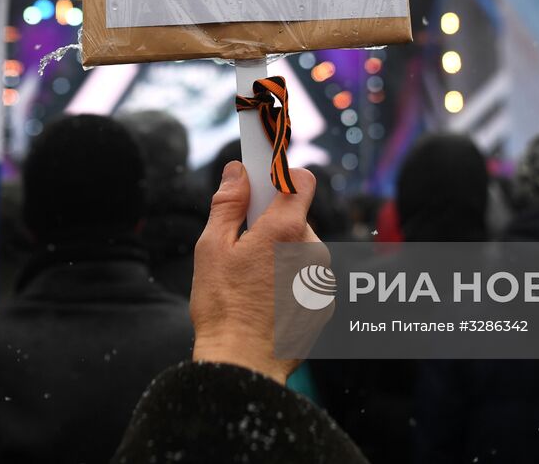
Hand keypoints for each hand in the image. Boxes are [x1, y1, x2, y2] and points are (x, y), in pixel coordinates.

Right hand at [190, 160, 328, 382]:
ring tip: (252, 281)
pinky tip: (266, 300)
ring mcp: (323, 279)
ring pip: (302, 248)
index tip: (264, 178)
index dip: (282, 174)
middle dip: (272, 223)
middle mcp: (314, 250)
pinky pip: (308, 277)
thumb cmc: (222, 307)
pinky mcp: (326, 303)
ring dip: (282, 253)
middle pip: (296, 217)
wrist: (243, 365)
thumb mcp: (212, 247)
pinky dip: (291, 280)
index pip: (300, 180)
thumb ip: (228, 204)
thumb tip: (237, 172)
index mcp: (286, 230)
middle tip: (243, 245)